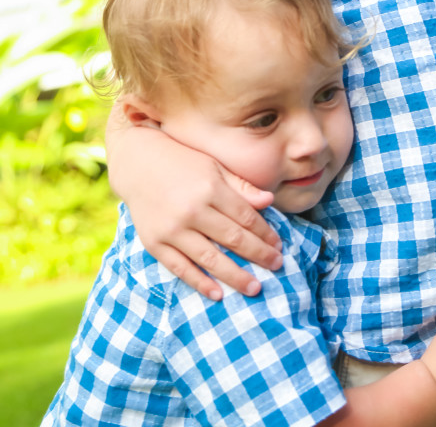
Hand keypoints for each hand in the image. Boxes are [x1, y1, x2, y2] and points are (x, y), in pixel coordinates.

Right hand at [106, 110, 282, 297]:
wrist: (138, 163)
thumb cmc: (182, 161)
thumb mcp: (214, 165)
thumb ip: (240, 186)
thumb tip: (269, 201)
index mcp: (210, 188)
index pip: (245, 217)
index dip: (264, 233)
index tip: (278, 244)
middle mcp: (192, 210)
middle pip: (233, 239)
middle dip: (258, 255)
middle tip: (277, 266)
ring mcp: (172, 229)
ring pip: (210, 259)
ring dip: (235, 275)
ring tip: (255, 287)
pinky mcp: (154, 243)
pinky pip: (180, 268)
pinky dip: (199, 283)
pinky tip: (218, 294)